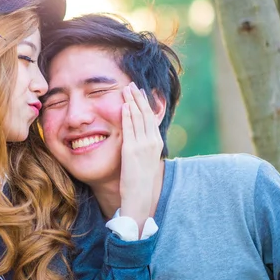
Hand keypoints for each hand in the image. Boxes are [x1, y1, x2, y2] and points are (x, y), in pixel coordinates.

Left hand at [119, 82, 163, 234]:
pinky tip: (123, 105)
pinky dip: (127, 115)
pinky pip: (129, 128)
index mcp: (156, 143)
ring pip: (138, 118)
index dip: (145, 104)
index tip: (140, 92)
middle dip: (138, 98)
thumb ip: (143, 147)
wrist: (141, 195)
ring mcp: (143, 145)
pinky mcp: (132, 150)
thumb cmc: (141, 180)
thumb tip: (138, 140)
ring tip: (126, 89)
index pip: (151, 118)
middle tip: (132, 85)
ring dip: (132, 102)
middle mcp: (152, 142)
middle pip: (145, 114)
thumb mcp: (145, 160)